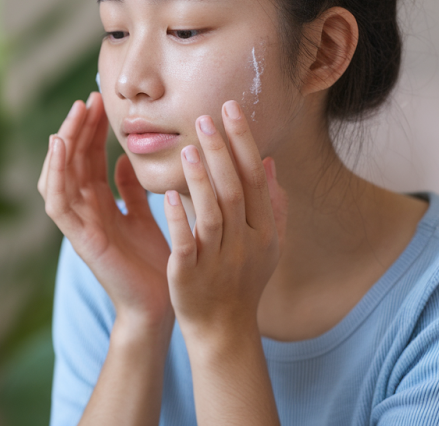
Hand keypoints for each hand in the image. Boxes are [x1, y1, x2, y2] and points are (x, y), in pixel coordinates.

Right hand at [38, 92, 173, 327]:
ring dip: (64, 142)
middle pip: (71, 160)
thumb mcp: (147, 216)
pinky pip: (56, 200)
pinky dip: (54, 172)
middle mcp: (84, 210)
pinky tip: (59, 146)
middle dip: (78, 128)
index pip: (88, 157)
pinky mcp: (77, 238)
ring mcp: (78, 224)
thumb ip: (132, 190)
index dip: (92, 129)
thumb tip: (123, 160)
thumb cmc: (157, 263)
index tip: (101, 100)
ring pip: (58, 174)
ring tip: (75, 114)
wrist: (161, 304)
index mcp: (100, 203)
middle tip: (89, 98)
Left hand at [162, 99, 287, 335]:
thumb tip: (270, 163)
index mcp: (262, 230)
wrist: (223, 329)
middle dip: (220, 151)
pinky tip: (167, 197)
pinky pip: (186, 244)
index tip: (230, 108)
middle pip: (234, 189)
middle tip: (204, 116)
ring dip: (200, 179)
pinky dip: (178, 220)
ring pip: (212, 213)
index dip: (243, 142)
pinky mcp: (190, 275)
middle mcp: (244, 242)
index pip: (254, 177)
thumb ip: (271, 204)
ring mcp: (218, 259)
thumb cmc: (242, 281)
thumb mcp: (267, 244)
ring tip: (186, 147)